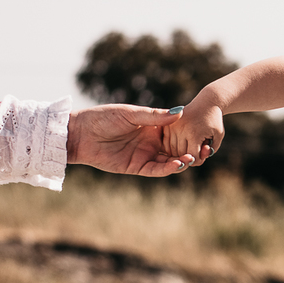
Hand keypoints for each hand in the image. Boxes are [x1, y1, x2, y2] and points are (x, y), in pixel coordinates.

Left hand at [67, 104, 200, 176]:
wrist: (79, 134)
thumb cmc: (102, 118)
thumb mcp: (130, 114)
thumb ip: (154, 115)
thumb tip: (179, 112)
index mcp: (151, 127)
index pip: (176, 132)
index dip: (189, 134)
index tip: (202, 133)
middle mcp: (150, 142)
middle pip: (175, 149)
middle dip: (190, 150)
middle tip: (204, 151)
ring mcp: (144, 155)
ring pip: (168, 161)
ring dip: (181, 161)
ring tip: (192, 158)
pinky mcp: (136, 167)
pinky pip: (156, 170)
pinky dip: (168, 169)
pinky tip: (178, 164)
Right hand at [163, 97, 223, 166]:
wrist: (207, 103)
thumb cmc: (214, 122)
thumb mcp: (218, 137)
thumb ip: (210, 151)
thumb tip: (195, 161)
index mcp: (194, 133)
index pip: (192, 157)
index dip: (198, 160)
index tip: (203, 155)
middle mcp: (181, 130)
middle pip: (180, 154)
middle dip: (189, 156)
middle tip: (197, 150)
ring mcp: (173, 126)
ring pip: (171, 150)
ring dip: (179, 152)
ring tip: (190, 146)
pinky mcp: (168, 124)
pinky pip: (166, 142)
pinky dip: (172, 146)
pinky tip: (181, 144)